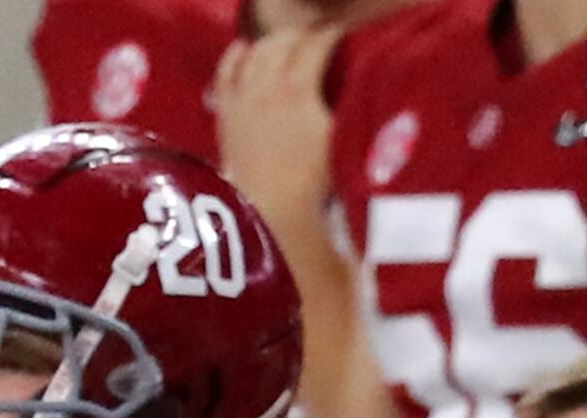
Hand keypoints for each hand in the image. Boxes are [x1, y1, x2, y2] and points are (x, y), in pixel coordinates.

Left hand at [211, 21, 340, 234]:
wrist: (267, 212)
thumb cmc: (310, 182)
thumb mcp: (339, 139)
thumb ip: (347, 106)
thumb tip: (361, 84)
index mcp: (297, 89)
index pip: (317, 44)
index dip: (332, 35)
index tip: (342, 36)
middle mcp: (266, 88)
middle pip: (284, 42)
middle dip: (304, 35)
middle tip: (317, 40)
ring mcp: (242, 100)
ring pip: (255, 52)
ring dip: (273, 42)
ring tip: (287, 44)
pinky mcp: (225, 115)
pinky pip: (225, 73)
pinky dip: (235, 56)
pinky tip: (244, 48)